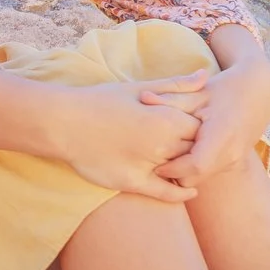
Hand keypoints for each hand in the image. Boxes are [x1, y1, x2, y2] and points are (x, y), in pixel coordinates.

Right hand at [55, 78, 203, 203]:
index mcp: (165, 119)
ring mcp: (147, 165)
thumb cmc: (101, 101)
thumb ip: (175, 85)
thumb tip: (206, 76)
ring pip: (183, 170)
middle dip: (196, 148)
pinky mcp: (132, 182)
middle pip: (195, 150)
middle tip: (194, 146)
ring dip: (188, 168)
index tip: (193, 126)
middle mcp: (161, 144)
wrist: (63, 122)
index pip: (201, 128)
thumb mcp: (139, 88)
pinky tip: (188, 190)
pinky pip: (165, 192)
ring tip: (188, 162)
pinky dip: (180, 193)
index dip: (200, 128)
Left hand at [158, 56, 269, 185]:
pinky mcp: (234, 164)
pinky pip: (207, 173)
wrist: (258, 94)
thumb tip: (142, 97)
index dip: (171, 168)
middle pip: (194, 178)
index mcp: (222, 136)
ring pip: (200, 179)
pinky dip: (193, 168)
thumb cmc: (225, 90)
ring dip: (182, 171)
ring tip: (167, 153)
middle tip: (154, 159)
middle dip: (173, 173)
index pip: (194, 166)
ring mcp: (235, 162)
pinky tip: (182, 151)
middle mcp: (231, 154)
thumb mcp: (197, 92)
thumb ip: (170, 98)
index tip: (152, 162)